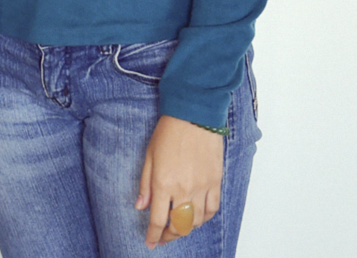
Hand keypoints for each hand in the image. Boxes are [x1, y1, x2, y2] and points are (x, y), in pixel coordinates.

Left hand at [135, 114, 223, 246]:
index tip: (150, 242)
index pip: (158, 220)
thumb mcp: (149, 156)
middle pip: (179, 226)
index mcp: (163, 183)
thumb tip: (141, 206)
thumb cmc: (169, 131)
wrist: (194, 115)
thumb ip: (145, 184)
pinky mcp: (215, 182)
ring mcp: (202, 187)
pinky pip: (212, 209)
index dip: (154, 235)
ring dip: (187, 229)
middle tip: (163, 237)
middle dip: (170, 236)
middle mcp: (183, 189)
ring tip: (179, 227)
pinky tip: (197, 217)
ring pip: (196, 222)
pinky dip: (204, 218)